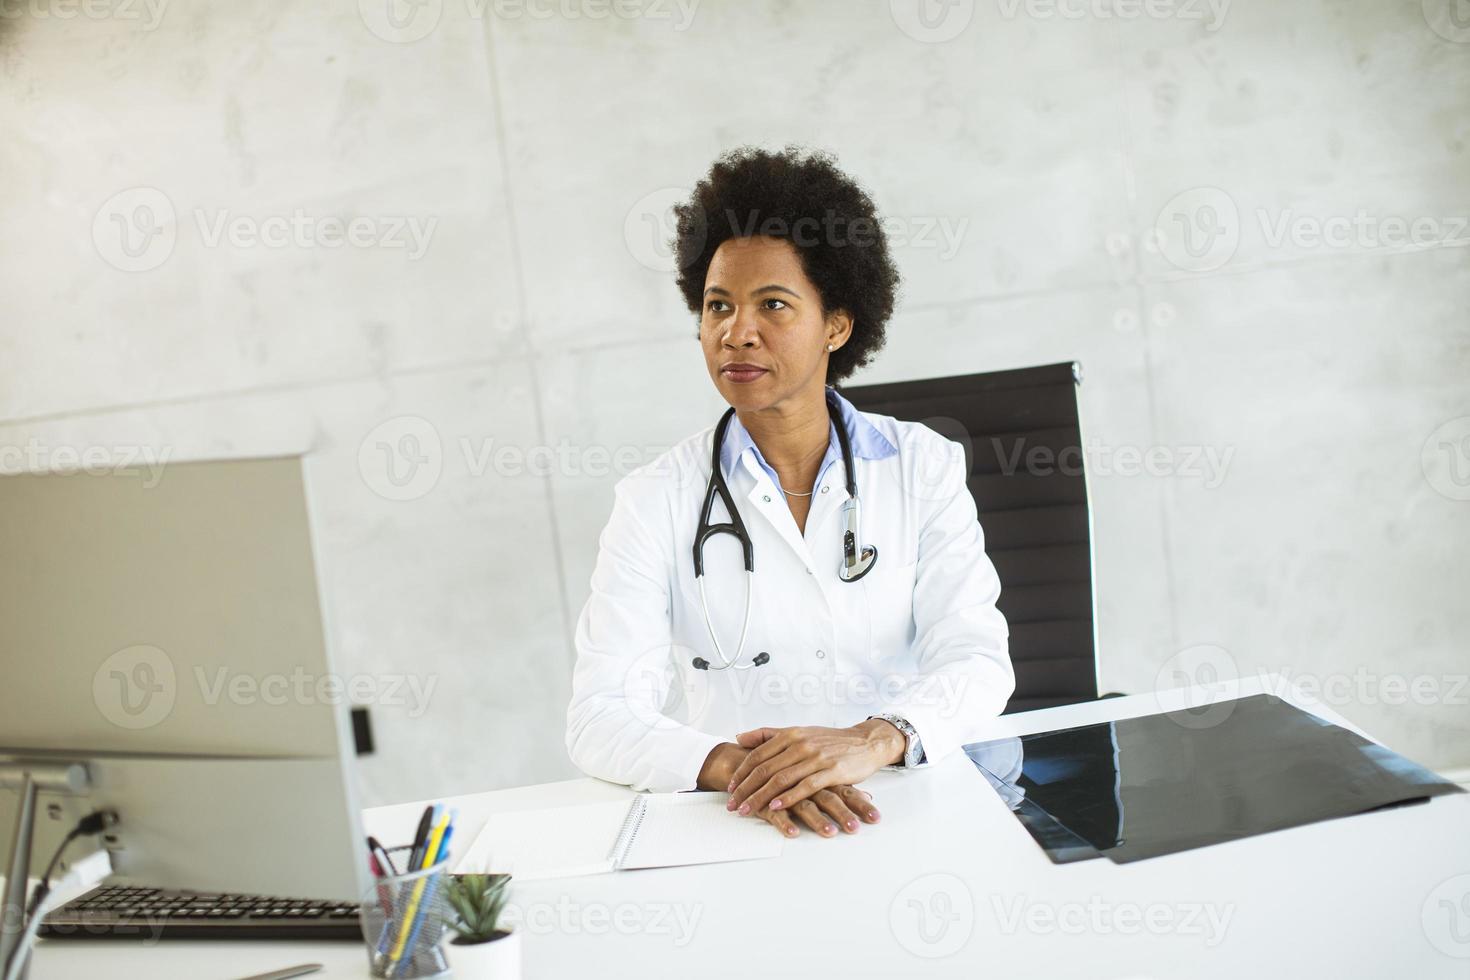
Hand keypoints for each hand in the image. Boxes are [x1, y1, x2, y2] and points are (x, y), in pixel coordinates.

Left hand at [695, 741, 881, 838]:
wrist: (865, 742)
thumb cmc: (829, 741)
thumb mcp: (798, 732)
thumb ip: (768, 734)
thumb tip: (739, 737)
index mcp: (790, 734)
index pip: (758, 755)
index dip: (741, 773)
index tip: (730, 788)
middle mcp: (800, 744)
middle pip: (766, 769)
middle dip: (746, 789)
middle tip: (733, 805)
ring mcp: (816, 757)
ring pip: (782, 779)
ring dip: (761, 797)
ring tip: (748, 810)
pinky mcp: (831, 771)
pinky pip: (805, 786)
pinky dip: (788, 797)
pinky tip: (776, 806)